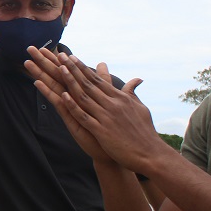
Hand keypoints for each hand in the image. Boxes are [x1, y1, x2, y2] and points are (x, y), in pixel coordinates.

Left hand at [36, 51, 165, 173]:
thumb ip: (133, 93)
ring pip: (84, 96)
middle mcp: (113, 104)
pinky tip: (63, 96)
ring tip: (59, 68)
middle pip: (89, 83)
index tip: (72, 57)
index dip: (83, 68)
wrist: (151, 154)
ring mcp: (107, 117)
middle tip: (60, 55)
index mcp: (120, 98)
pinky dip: (73, 105)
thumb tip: (137, 80)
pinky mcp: (102, 131)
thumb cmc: (146, 133)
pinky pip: (84, 116)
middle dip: (73, 68)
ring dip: (71, 81)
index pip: (98, 80)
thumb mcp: (140, 108)